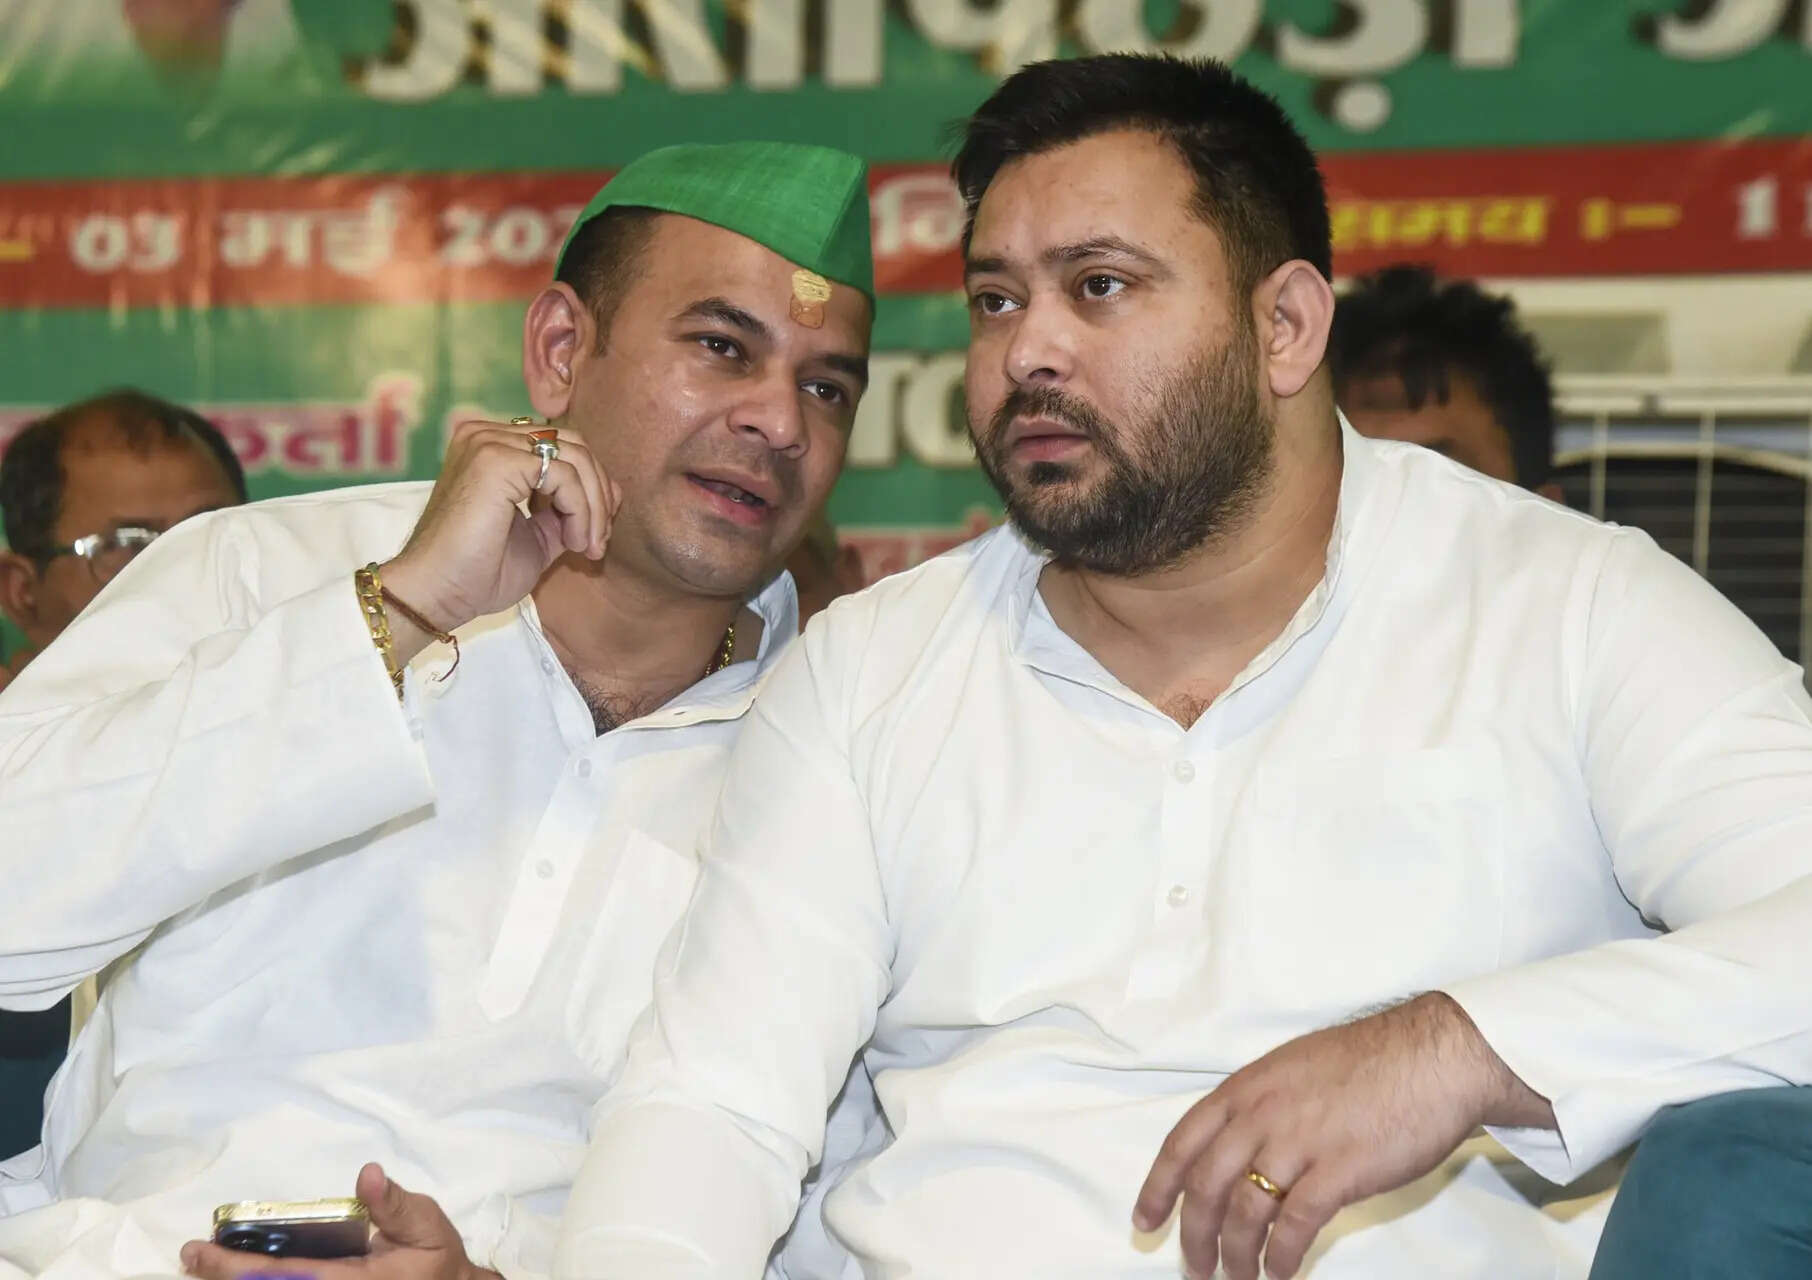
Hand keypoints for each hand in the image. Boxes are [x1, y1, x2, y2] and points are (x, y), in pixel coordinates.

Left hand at [181, 1163, 500, 1279]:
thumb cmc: (435, 1259)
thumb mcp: (427, 1225)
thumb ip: (396, 1206)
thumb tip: (368, 1174)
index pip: (285, 1276)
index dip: (239, 1266)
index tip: (204, 1251)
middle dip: (223, 1277)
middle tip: (191, 1256)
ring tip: (202, 1263)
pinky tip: (236, 1272)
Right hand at [381, 418, 619, 647]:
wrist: (436, 595)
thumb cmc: (478, 573)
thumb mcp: (538, 537)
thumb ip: (568, 509)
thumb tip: (613, 492)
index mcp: (491, 447)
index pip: (561, 447)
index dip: (591, 487)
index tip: (595, 534)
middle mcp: (486, 434)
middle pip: (573, 445)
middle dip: (598, 494)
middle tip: (598, 542)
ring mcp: (488, 443)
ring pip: (574, 458)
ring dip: (593, 507)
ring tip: (586, 547)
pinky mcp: (496, 461)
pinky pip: (565, 475)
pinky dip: (581, 510)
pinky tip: (572, 543)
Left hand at [1133, 993, 1552, 1279]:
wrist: (1434, 1055)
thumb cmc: (1370, 1062)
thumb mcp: (1294, 1069)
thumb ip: (1261, 1106)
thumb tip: (1241, 1145)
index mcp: (1246, 1088)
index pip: (1182, 1143)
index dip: (1157, 1187)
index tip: (1144, 1221)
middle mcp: (1262, 1114)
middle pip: (1206, 1186)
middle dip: (1193, 1234)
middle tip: (1194, 1268)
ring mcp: (1298, 1142)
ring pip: (1245, 1211)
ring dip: (1236, 1255)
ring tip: (1238, 1279)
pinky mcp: (1339, 1170)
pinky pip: (1294, 1224)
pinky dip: (1281, 1256)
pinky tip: (1280, 1273)